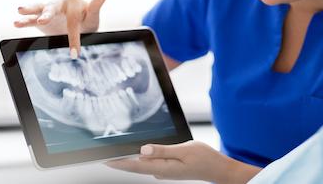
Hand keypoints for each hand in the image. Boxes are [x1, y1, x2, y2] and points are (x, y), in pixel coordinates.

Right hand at [14, 0, 105, 56]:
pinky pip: (31, 19)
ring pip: (39, 8)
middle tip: (43, 20)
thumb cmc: (86, 20)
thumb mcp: (92, 17)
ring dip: (30, 10)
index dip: (74, 37)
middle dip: (48, 14)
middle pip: (53, 7)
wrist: (79, 26)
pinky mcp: (39, 19)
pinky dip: (24, 20)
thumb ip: (95, 8)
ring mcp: (48, 10)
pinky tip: (16, 22)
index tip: (75, 53)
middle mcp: (59, 3)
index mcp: (73, 2)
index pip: (73, 20)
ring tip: (20, 11)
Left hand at [106, 141, 260, 183]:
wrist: (218, 168)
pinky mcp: (169, 168)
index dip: (119, 162)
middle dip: (121, 160)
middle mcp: (162, 171)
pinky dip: (142, 158)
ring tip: (117, 153)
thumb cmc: (205, 159)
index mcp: (164, 168)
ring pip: (143, 164)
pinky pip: (152, 162)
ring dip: (130, 159)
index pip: (136, 165)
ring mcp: (165, 171)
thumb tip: (143, 149)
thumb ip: (163, 150)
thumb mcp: (185, 150)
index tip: (104, 159)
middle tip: (105, 154)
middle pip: (137, 165)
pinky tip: (139, 152)